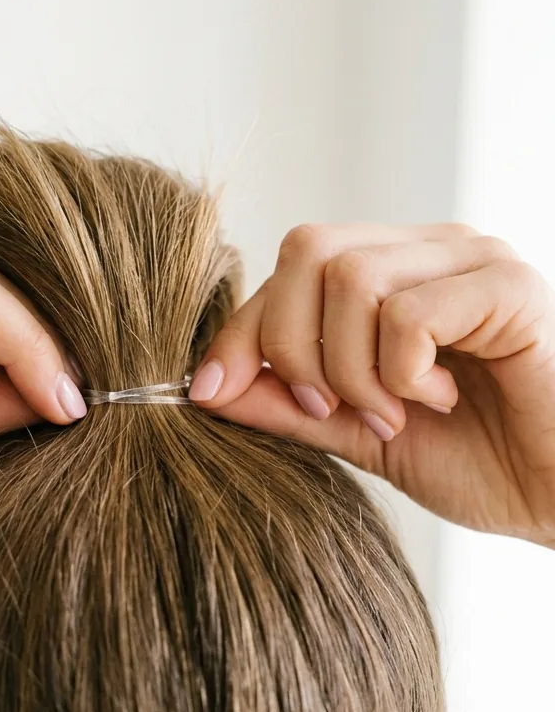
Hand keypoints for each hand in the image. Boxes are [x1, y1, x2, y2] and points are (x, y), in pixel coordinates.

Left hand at [190, 223, 554, 546]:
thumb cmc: (480, 462)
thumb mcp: (359, 434)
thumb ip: (287, 405)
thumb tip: (202, 386)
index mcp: (393, 273)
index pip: (289, 267)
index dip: (241, 329)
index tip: (210, 389)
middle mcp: (430, 250)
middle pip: (308, 249)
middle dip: (293, 344)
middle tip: (331, 409)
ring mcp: (472, 259)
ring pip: (352, 278)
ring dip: (352, 369)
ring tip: (395, 412)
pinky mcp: (509, 287)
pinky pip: (409, 313)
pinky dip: (403, 373)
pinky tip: (440, 399)